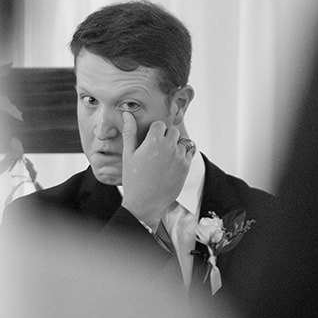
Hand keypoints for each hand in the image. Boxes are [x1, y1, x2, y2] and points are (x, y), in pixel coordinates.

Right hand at [120, 113, 193, 229]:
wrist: (145, 203)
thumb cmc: (134, 179)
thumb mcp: (128, 155)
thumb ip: (130, 132)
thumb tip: (127, 113)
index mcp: (154, 140)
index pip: (160, 124)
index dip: (155, 131)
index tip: (150, 140)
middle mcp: (169, 146)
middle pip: (173, 130)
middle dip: (167, 136)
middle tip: (158, 149)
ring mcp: (180, 157)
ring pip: (183, 141)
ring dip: (176, 145)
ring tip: (165, 157)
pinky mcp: (186, 167)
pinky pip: (190, 152)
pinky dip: (183, 154)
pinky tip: (173, 163)